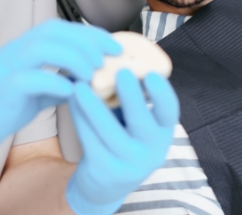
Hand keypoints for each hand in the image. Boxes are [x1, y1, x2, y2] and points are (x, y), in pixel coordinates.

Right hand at [0, 20, 120, 177]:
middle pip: (53, 32)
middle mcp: (14, 52)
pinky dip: (53, 82)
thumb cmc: (0, 106)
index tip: (113, 45)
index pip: (61, 29)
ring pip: (40, 48)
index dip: (90, 33)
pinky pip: (27, 79)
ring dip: (72, 57)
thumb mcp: (35, 91)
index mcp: (24, 48)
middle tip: (107, 58)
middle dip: (86, 41)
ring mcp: (5, 69)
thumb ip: (58, 82)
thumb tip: (87, 81)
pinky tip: (70, 92)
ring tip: (92, 72)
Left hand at [66, 70, 179, 214]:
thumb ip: (131, 95)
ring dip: (94, 106)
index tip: (152, 74)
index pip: (170, 112)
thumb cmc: (124, 136)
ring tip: (80, 85)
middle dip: (132, 97)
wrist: (107, 183)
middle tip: (121, 72)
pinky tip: (71, 101)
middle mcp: (152, 149)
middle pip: (142, 122)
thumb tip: (114, 58)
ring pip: (110, 132)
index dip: (162, 94)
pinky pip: (90, 141)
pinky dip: (80, 118)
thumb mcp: (135, 119)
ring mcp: (129, 164)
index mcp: (163, 130)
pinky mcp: (105, 171)